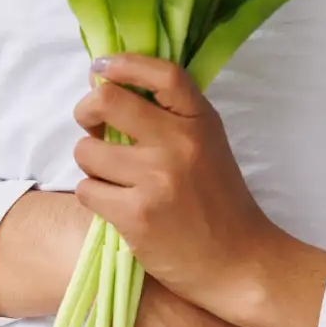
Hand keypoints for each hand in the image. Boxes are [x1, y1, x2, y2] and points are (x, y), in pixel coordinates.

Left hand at [71, 57, 280, 294]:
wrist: (239, 263)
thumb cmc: (218, 203)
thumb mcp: (207, 145)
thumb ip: (168, 117)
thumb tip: (103, 84)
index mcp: (200, 122)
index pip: (163, 74)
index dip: (125, 63)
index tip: (101, 67)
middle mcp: (179, 143)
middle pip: (107, 101)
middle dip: (86, 111)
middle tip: (92, 127)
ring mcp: (157, 179)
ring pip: (87, 151)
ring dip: (91, 165)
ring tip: (113, 179)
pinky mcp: (137, 214)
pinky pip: (87, 190)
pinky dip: (94, 197)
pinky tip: (116, 206)